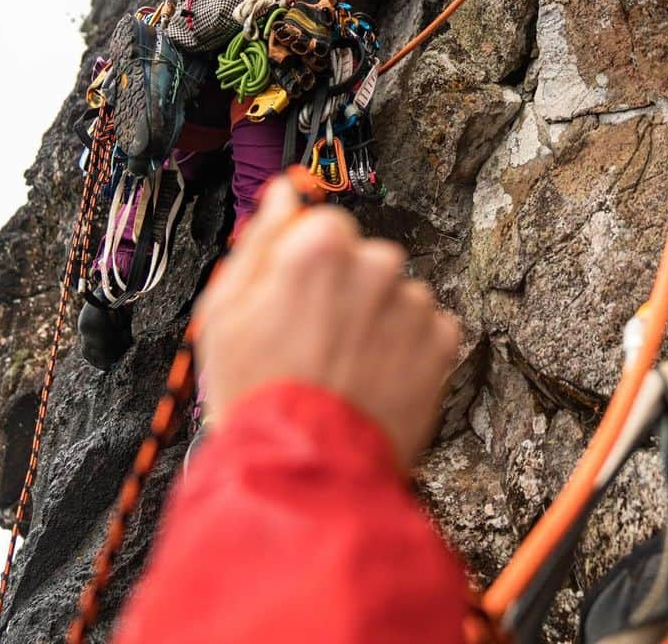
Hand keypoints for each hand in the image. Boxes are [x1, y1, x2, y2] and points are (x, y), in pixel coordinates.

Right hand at [196, 177, 460, 469]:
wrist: (305, 471)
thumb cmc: (256, 391)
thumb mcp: (224, 309)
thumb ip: (260, 240)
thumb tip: (282, 196)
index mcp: (323, 244)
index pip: (325, 226)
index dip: (306, 263)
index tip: (295, 297)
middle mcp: (378, 263)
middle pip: (364, 259)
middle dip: (346, 289)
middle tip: (316, 340)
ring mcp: (414, 304)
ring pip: (395, 296)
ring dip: (377, 320)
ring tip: (344, 368)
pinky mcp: (442, 343)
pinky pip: (424, 329)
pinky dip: (406, 349)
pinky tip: (373, 379)